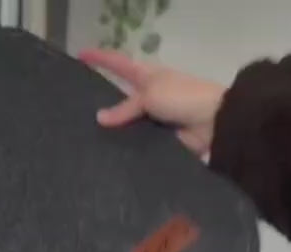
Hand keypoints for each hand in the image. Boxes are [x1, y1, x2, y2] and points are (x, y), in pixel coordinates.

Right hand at [78, 49, 224, 155]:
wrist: (215, 122)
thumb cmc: (182, 97)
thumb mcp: (150, 96)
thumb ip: (125, 108)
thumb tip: (100, 119)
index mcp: (146, 76)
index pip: (119, 64)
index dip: (100, 58)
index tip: (80, 55)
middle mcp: (148, 96)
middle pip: (120, 97)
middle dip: (102, 102)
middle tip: (75, 110)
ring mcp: (153, 118)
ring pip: (127, 124)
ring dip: (112, 131)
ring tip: (85, 138)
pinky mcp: (159, 138)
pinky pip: (137, 142)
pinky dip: (126, 147)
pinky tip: (107, 156)